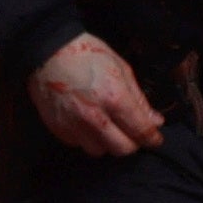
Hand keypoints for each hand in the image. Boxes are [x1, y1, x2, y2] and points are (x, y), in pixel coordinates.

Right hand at [28, 33, 168, 157]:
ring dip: (106, 143)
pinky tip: (86, 124)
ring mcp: (73, 124)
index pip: (140, 131)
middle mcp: (95, 116)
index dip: (152, 138)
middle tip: (130, 133)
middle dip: (131, 143)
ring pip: (98, 151)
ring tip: (106, 129)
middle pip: (121, 149)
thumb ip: (138, 99)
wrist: (47, 52)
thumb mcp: (121, 69)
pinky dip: (85, 138)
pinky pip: (77, 144)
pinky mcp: (57, 127)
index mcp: (115, 98)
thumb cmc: (88, 55)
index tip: (155, 139)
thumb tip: (154, 121)